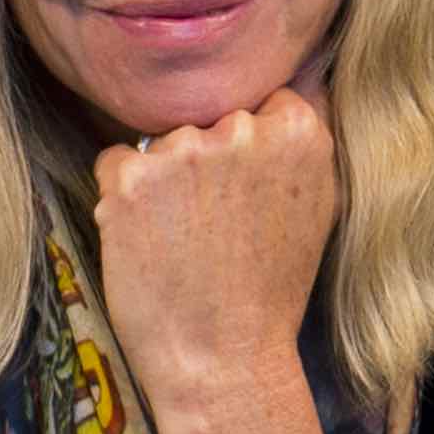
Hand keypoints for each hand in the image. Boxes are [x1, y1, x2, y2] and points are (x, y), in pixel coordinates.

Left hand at [89, 89, 338, 404]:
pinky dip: (120, 196)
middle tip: (213, 227)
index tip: (246, 195)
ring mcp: (183, 151)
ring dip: (162, 180)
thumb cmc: (270, 290)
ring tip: (183, 240)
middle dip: (203, 163)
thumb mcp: (319, 204)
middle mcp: (240, 130)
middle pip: (206, 121)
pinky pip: (114, 162)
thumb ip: (304, 139)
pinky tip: (147, 240)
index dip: (245, 152)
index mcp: (297, 130)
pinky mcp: (130, 179)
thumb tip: (299, 76)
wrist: (222, 356)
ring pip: (161, 142)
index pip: (258, 103)